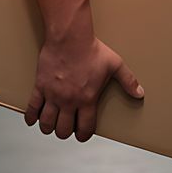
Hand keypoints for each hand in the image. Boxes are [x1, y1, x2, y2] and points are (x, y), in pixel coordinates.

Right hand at [25, 36, 145, 141]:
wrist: (70, 37)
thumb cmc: (92, 50)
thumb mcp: (115, 65)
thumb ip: (128, 81)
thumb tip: (140, 93)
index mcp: (87, 99)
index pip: (85, 128)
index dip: (83, 135)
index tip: (82, 134)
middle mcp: (69, 101)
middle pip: (63, 129)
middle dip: (65, 132)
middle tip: (66, 128)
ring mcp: (53, 95)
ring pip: (47, 123)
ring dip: (48, 128)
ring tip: (51, 125)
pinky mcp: (40, 86)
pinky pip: (32, 107)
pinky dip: (31, 117)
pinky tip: (32, 120)